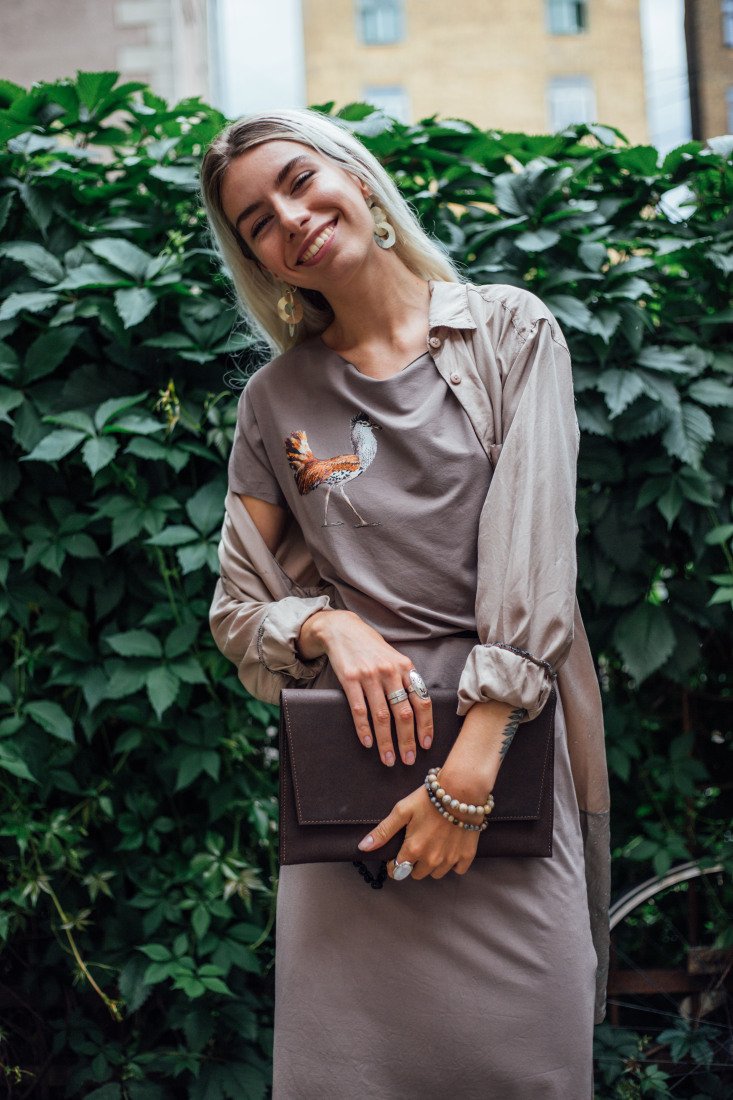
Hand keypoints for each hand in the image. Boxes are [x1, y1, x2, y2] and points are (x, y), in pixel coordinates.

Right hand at [298, 609, 432, 767]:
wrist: (342, 629)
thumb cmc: (371, 648)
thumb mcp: (394, 659)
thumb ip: (405, 680)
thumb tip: (418, 712)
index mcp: (406, 667)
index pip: (422, 701)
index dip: (426, 725)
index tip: (426, 745)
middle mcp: (390, 671)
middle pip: (404, 713)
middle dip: (407, 740)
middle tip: (409, 760)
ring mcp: (370, 675)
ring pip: (382, 716)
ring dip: (386, 741)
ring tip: (388, 759)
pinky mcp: (350, 679)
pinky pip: (359, 710)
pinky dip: (364, 729)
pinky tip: (367, 743)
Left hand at [357, 783, 480, 879]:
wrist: (462, 791)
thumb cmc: (429, 798)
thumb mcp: (402, 811)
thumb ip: (383, 831)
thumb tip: (363, 847)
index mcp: (413, 850)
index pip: (398, 870)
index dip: (394, 864)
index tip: (396, 856)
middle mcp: (431, 860)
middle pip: (417, 874)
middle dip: (414, 864)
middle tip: (417, 845)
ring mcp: (450, 860)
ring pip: (436, 873)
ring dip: (432, 864)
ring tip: (434, 844)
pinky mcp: (466, 856)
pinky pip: (457, 870)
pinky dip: (453, 863)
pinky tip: (450, 847)